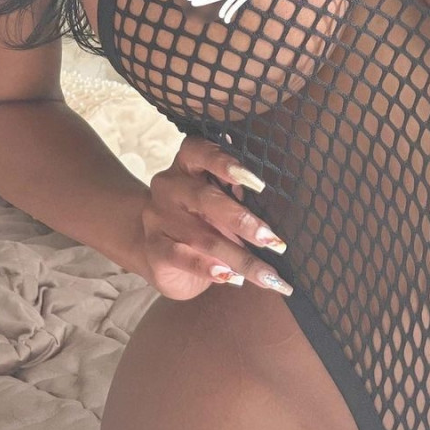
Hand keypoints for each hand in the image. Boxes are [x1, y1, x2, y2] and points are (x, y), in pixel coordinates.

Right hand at [134, 133, 291, 299]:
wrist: (155, 247)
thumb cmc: (199, 217)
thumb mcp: (216, 199)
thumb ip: (236, 197)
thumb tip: (274, 215)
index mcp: (187, 163)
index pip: (200, 152)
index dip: (226, 163)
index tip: (258, 183)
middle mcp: (169, 186)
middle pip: (205, 198)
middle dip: (243, 221)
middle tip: (272, 240)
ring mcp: (158, 217)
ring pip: (202, 236)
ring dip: (239, 257)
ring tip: (267, 275)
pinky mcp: (154, 248)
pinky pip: (182, 257)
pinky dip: (209, 268)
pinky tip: (231, 277)